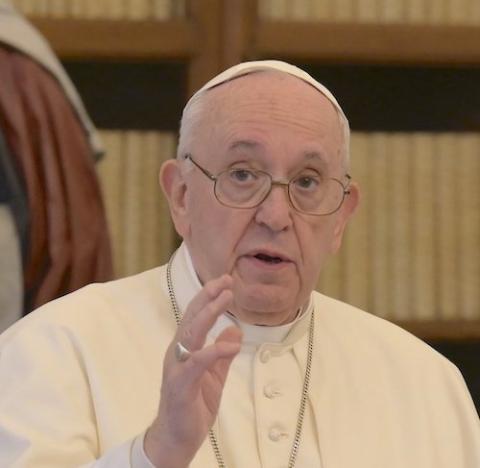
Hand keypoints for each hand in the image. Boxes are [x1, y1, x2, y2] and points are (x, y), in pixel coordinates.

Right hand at [144, 274, 241, 467]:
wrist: (176, 439)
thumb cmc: (193, 404)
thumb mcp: (214, 375)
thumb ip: (222, 352)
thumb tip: (235, 330)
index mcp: (185, 348)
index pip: (196, 316)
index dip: (209, 297)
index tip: (226, 281)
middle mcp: (178, 352)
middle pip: (192, 317)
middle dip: (208, 296)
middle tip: (226, 280)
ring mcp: (177, 367)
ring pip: (191, 333)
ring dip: (209, 313)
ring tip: (226, 298)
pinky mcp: (180, 385)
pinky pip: (197, 363)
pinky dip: (214, 351)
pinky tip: (231, 345)